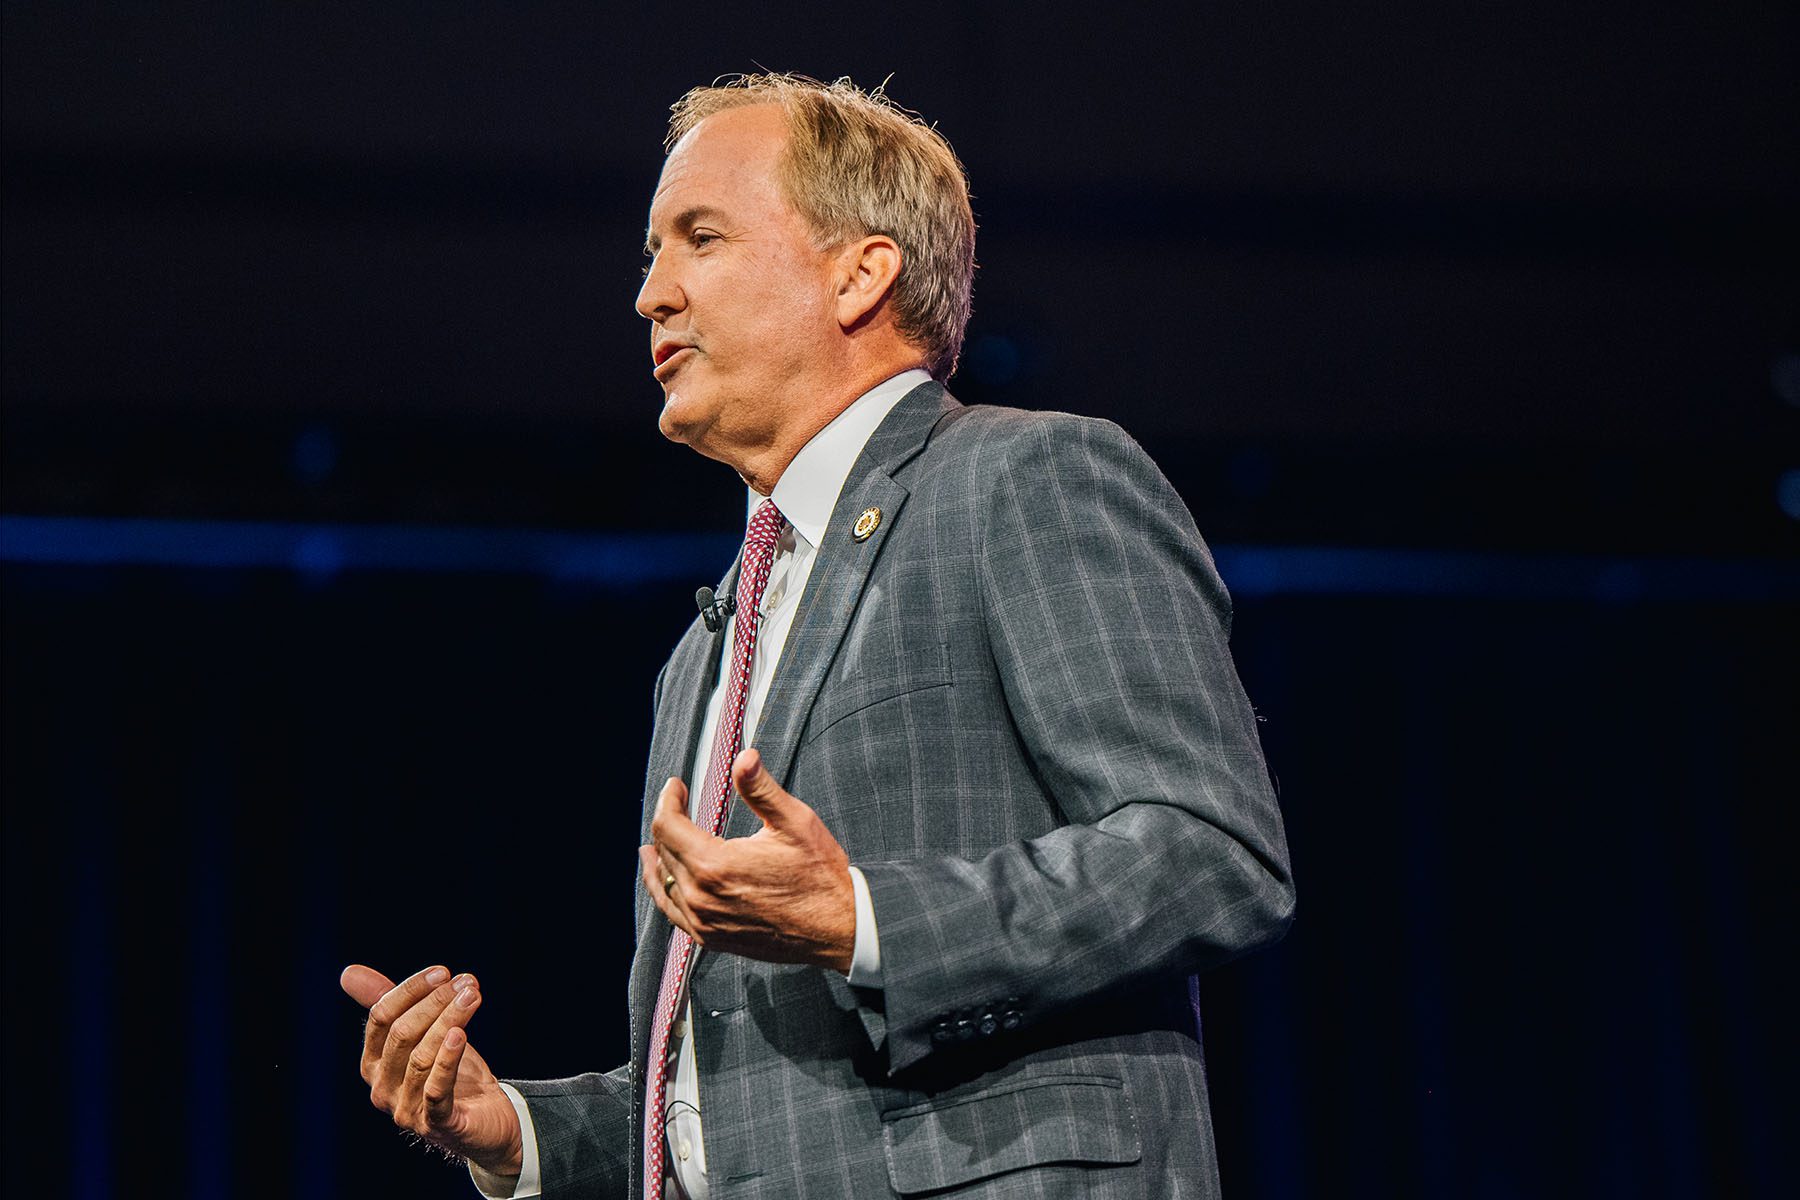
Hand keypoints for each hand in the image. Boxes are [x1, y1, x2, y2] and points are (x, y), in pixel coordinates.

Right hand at [340, 963, 522, 1177]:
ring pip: (421, 1057)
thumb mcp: (422, 1035)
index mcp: (372, 1063)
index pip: (381, 1018)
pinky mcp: (436, 1124)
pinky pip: (436, 1089)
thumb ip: (389, 1004)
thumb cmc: (451, 1072)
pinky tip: (459, 1035)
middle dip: (436, 1003)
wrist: (485, 1119)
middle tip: (468, 984)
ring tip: (472, 997)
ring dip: (450, 1021)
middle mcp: (382, 1088)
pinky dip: (447, 1059)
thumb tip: (348, 972)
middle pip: (402, 1035)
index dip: (410, 990)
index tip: (443, 972)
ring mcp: (406, 1109)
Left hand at [642, 748, 855, 971]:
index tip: (676, 786)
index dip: (668, 800)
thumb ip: (761, 789)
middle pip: (663, 853)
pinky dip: (665, 894)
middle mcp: (702, 898)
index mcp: (715, 865)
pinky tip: (668, 886)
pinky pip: (674, 915)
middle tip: (675, 805)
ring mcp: (705, 923)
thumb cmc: (820, 875)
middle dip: (665, 824)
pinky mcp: (712, 939)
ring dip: (658, 861)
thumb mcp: (795, 822)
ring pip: (663, 886)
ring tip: (651, 848)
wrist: (838, 928)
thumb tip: (744, 757)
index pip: (668, 826)